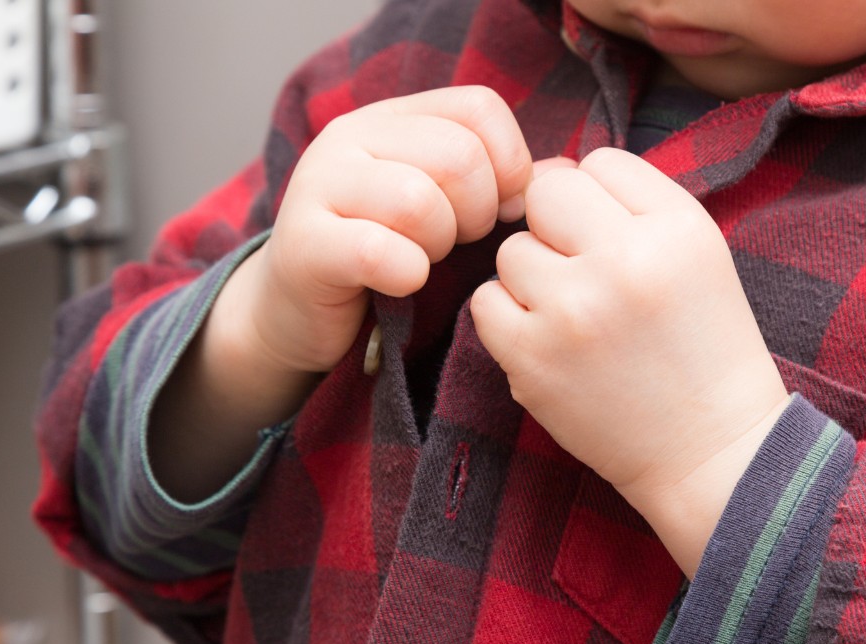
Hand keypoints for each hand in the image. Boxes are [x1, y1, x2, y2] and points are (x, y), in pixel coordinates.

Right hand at [226, 85, 533, 374]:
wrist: (299, 313)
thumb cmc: (387, 259)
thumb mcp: (443, 207)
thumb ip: (498, 182)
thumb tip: (565, 172)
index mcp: (393, 118)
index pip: (480, 109)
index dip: (508, 165)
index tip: (498, 212)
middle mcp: (351, 136)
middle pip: (458, 156)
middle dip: (476, 213)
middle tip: (456, 244)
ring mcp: (320, 185)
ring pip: (420, 201)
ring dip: (438, 245)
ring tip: (422, 260)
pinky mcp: (303, 244)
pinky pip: (379, 252)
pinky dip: (405, 275)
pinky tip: (400, 284)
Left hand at [471, 148, 787, 549]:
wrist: (711, 450)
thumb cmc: (702, 347)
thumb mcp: (696, 252)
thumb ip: (629, 202)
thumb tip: (542, 173)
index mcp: (677, 228)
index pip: (599, 163)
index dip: (599, 201)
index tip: (618, 242)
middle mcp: (624, 260)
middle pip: (545, 194)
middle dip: (558, 228)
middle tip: (588, 274)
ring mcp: (573, 311)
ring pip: (510, 250)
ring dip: (533, 278)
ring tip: (577, 317)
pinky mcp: (532, 358)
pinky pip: (485, 302)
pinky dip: (509, 319)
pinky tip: (550, 341)